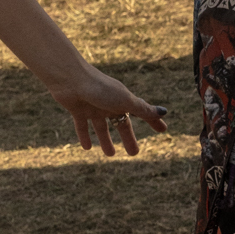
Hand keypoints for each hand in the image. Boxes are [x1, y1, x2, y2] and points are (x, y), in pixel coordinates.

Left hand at [44, 59, 168, 156]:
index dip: (152, 121)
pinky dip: (85, 136)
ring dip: (105, 140)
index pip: (142, 113)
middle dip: (128, 137)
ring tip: (110, 154)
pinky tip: (87, 148)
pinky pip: (82, 126)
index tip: (163, 130)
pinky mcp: (77, 110)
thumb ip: (142, 109)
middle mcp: (109, 103)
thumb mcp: (124, 101)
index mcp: (123, 100)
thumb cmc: (100, 88)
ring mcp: (93, 107)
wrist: (70, 79)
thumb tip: (164, 113)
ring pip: (102, 127)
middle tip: (134, 153)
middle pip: (121, 123)